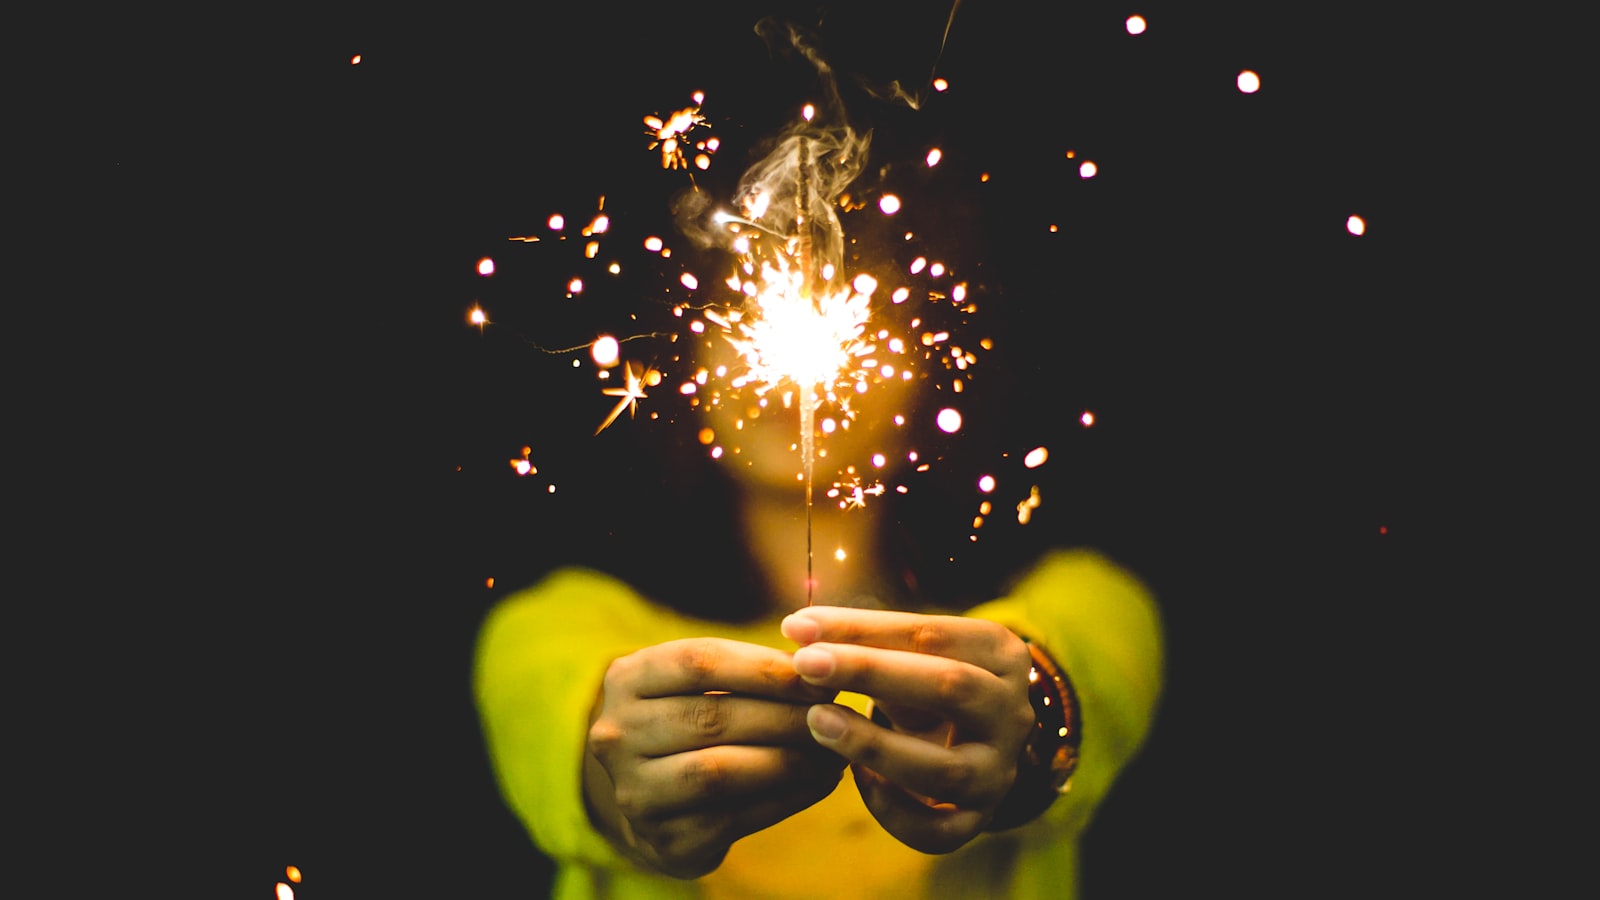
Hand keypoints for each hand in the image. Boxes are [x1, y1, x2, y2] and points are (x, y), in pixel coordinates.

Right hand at [585, 637, 846, 877]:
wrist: (655, 796)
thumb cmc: (692, 721)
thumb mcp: (700, 684)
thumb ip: (749, 671)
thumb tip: (820, 670)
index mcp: (627, 679)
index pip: (699, 661)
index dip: (764, 667)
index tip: (817, 674)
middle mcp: (617, 734)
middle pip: (712, 718)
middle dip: (785, 716)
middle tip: (836, 715)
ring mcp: (635, 791)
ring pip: (720, 772)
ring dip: (790, 760)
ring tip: (833, 751)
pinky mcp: (663, 838)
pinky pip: (735, 817)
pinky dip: (787, 798)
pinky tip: (820, 783)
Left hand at [780, 607, 1034, 853]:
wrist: (968, 742)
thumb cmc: (923, 682)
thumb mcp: (908, 652)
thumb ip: (863, 640)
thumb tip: (799, 630)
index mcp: (1002, 654)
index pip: (932, 634)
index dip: (862, 629)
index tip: (799, 627)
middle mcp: (1013, 713)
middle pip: (950, 687)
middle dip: (870, 673)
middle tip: (805, 665)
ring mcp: (1000, 772)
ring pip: (945, 768)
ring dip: (874, 744)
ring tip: (818, 720)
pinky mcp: (979, 819)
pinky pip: (937, 830)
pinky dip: (891, 809)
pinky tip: (855, 778)